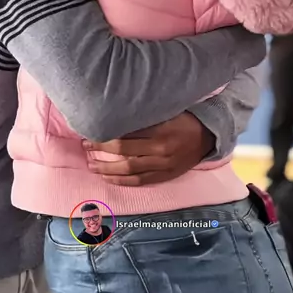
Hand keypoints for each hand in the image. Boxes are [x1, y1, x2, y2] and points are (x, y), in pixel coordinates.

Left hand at [83, 112, 213, 185]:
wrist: (208, 136)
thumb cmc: (184, 118)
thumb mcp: (166, 111)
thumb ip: (143, 116)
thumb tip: (115, 115)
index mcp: (160, 132)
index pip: (125, 137)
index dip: (104, 137)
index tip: (90, 133)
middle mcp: (160, 152)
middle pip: (124, 154)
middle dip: (101, 152)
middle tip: (85, 148)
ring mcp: (163, 166)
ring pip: (129, 171)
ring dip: (107, 169)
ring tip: (92, 165)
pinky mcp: (165, 176)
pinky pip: (140, 181)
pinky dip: (122, 181)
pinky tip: (108, 178)